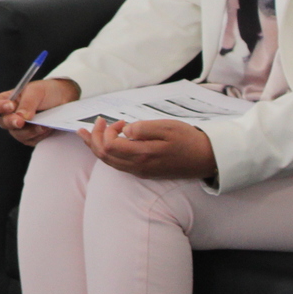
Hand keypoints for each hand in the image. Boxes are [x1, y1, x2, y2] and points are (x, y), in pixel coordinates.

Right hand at [0, 77, 80, 146]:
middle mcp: (11, 114)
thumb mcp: (37, 91)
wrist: (65, 99)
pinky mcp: (32, 136)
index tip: (10, 106)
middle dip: (13, 122)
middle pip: (3, 123)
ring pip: (17, 134)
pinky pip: (31, 140)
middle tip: (21, 121)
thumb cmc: (47, 91)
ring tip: (44, 124)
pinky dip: (39, 135)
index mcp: (7, 100)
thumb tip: (21, 117)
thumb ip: (27, 102)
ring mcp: (21, 127)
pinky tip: (48, 127)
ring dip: (30, 130)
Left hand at [79, 116, 217, 179]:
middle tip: (96, 122)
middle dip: (94, 138)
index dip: (106, 132)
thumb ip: (144, 129)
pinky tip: (104, 144)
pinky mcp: (143, 172)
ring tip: (86, 133)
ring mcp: (140, 171)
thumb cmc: (188, 139)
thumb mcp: (168, 127)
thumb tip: (125, 130)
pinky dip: (106, 153)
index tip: (120, 121)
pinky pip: (117, 165)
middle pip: (104, 156)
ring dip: (95, 146)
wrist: (206, 158)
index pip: (109, 147)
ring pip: (108, 162)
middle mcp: (138, 167)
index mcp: (142, 155)